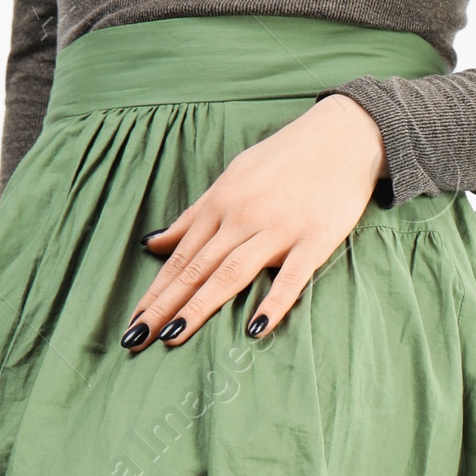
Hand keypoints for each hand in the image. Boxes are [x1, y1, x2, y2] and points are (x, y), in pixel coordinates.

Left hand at [121, 93, 388, 351]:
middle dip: (163, 306)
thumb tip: (154, 242)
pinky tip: (255, 328)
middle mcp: (242, 217)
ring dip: (200, 306)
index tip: (132, 324)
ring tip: (172, 336)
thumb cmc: (284, 160)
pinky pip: (291, 277)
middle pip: (196, 269)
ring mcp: (279, 229)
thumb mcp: (231, 179)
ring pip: (231, 273)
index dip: (154, 292)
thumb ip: (193, 216)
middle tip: (136, 340)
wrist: (344, 135)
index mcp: (220, 204)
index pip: (180, 257)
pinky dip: (273, 302)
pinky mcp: (314, 240)